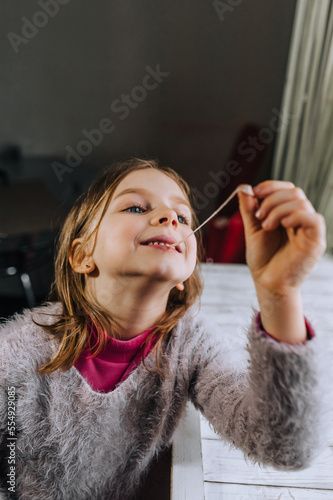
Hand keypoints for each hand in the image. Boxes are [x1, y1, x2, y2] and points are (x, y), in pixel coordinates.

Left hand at [238, 180, 326, 294]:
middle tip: (258, 215)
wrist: (267, 283)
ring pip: (302, 202)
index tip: (254, 193)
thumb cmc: (263, 259)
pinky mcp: (316, 240)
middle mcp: (301, 219)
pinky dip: (295, 216)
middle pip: (295, 192)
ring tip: (265, 225)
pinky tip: (281, 224)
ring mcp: (309, 229)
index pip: (287, 189)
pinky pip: (313, 219)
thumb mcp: (252, 229)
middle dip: (272, 198)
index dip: (271, 186)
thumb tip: (244, 188)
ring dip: (278, 208)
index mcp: (288, 214)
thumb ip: (249, 209)